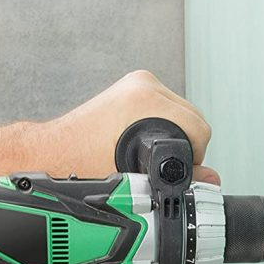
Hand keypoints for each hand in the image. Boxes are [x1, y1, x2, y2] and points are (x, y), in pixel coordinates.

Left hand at [38, 70, 220, 184]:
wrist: (54, 154)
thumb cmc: (81, 165)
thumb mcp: (139, 178)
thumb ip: (181, 177)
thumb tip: (210, 179)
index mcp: (145, 100)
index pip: (198, 129)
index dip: (193, 158)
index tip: (180, 171)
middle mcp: (142, 86)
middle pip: (191, 119)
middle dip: (183, 147)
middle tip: (159, 167)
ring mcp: (137, 84)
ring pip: (180, 114)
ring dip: (172, 137)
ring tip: (146, 154)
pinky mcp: (132, 88)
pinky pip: (164, 109)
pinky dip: (160, 127)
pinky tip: (141, 142)